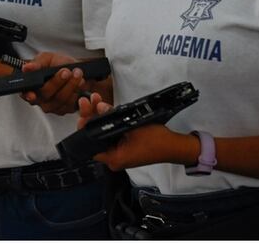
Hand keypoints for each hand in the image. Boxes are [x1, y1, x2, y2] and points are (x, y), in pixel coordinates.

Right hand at [20, 52, 88, 114]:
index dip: (28, 95)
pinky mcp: (65, 109)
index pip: (25, 94)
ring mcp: (52, 106)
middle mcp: (39, 99)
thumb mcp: (46, 58)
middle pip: (45, 95)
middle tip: (66, 71)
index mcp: (30, 87)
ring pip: (59, 99)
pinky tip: (79, 83)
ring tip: (77, 73)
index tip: (33, 94)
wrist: (74, 69)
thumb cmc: (57, 64)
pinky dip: (76, 91)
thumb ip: (37, 63)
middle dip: (57, 81)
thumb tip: (27, 67)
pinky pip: (70, 103)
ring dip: (70, 85)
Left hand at [75, 95, 200, 170]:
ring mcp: (118, 153)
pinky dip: (108, 122)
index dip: (84, 126)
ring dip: (98, 116)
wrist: (175, 147)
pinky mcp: (123, 147)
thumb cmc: (156, 140)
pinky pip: (110, 134)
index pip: (89, 143)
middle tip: (88, 100)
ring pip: (102, 133)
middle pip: (94, 136)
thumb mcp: (133, 126)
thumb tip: (99, 107)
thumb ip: (113, 117)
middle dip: (91, 116)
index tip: (83, 112)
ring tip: (96, 99)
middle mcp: (112, 158)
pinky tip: (105, 108)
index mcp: (112, 158)